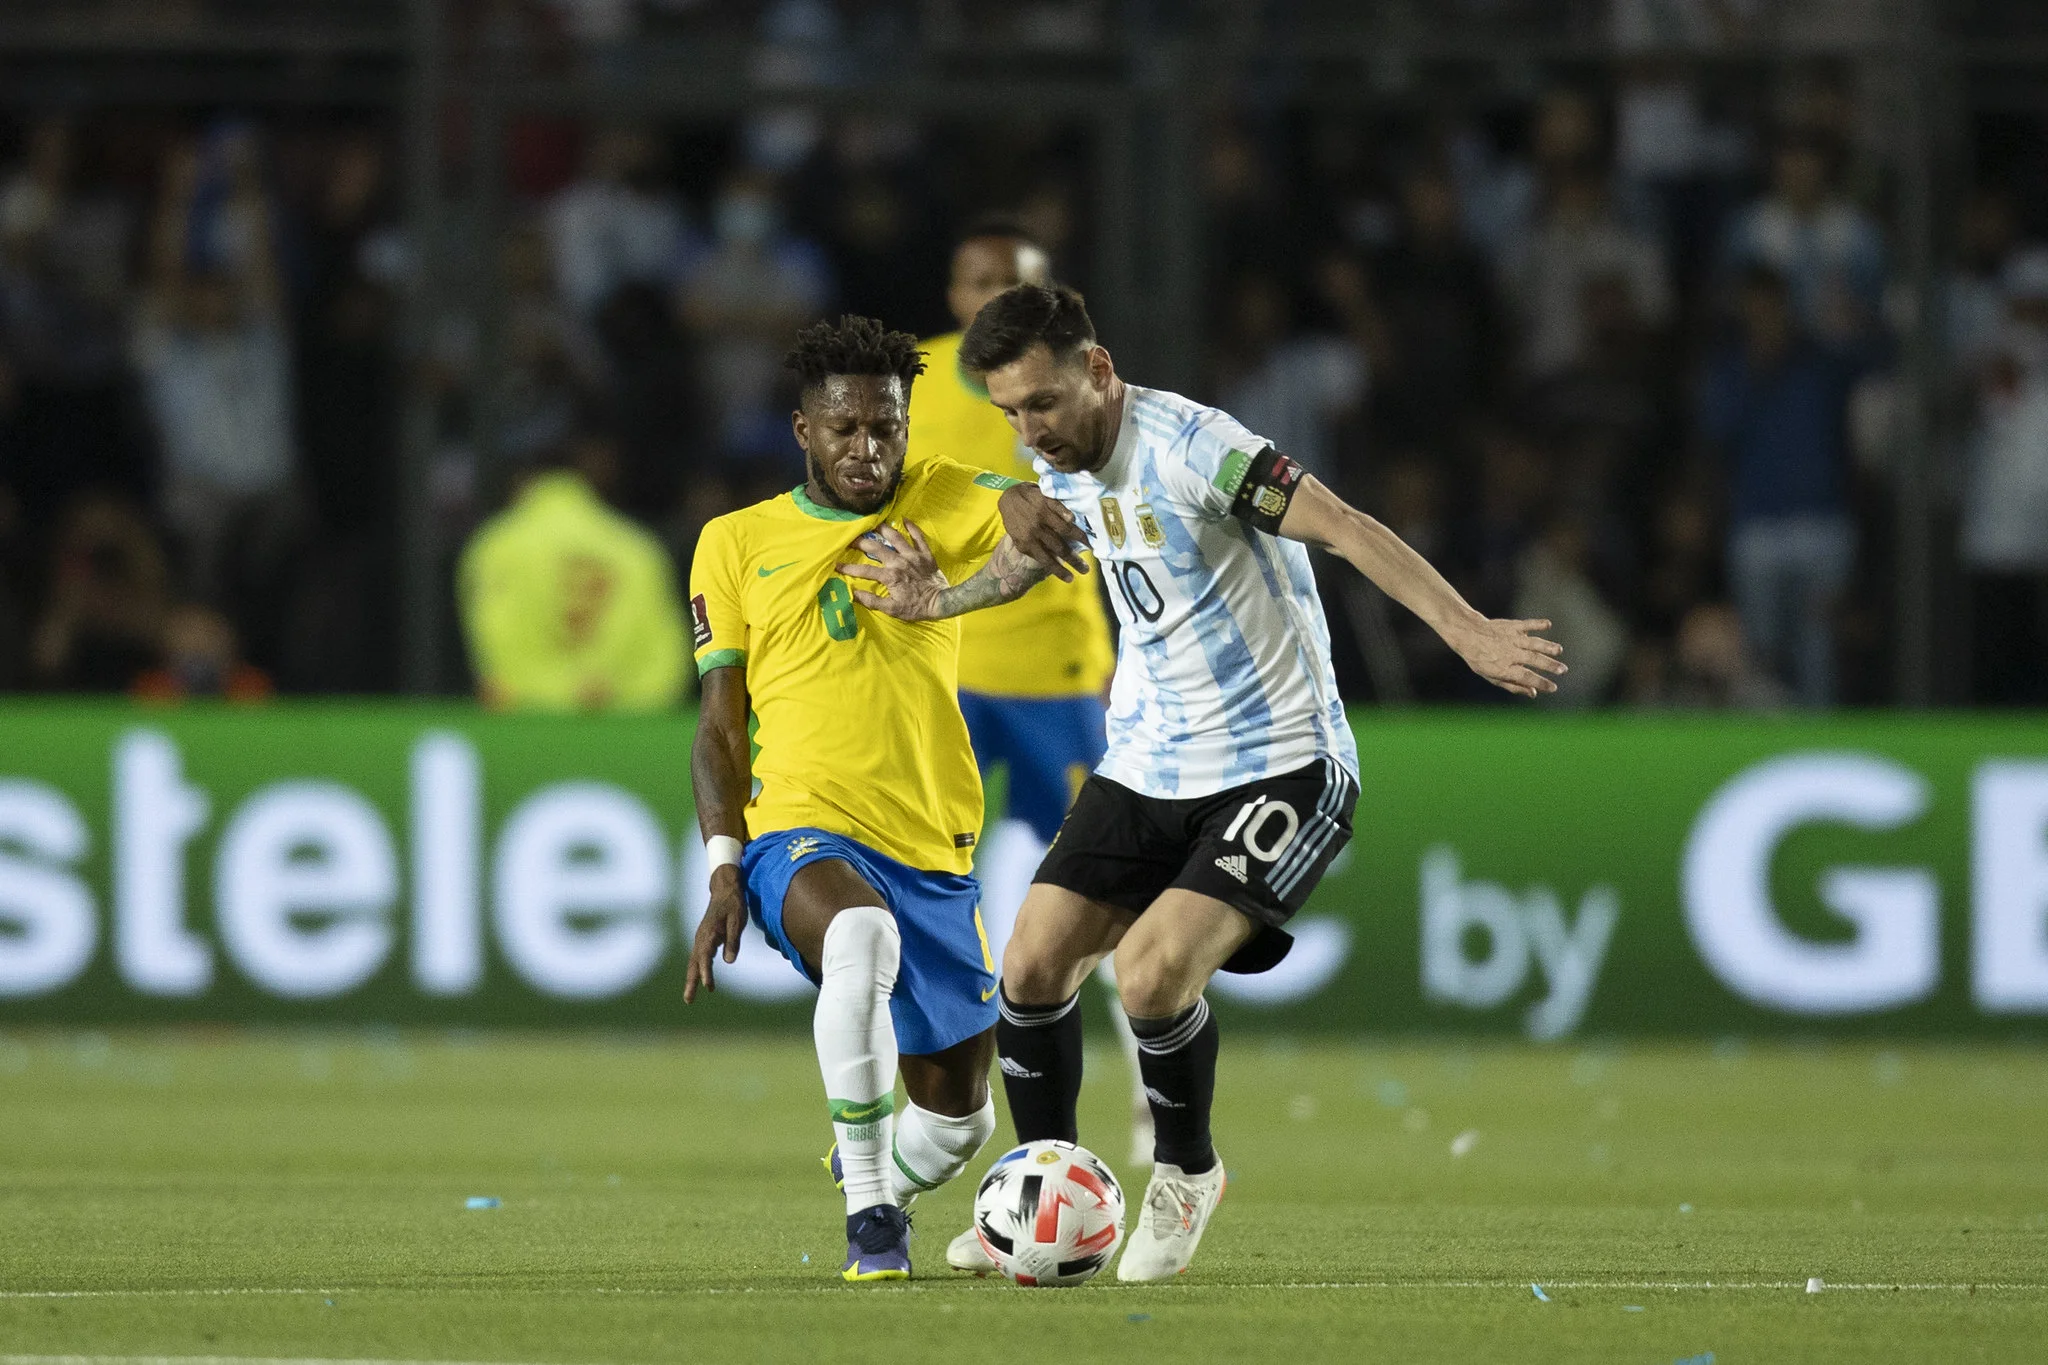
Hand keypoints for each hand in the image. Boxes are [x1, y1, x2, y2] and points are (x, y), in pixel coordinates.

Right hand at [684, 865, 747, 1002]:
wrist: (725, 888)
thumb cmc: (734, 904)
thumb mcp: (737, 920)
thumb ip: (733, 940)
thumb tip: (729, 961)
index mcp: (709, 934)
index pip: (705, 958)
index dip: (706, 973)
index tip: (708, 987)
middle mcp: (701, 937)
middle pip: (694, 964)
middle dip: (691, 983)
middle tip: (688, 1001)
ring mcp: (701, 938)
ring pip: (694, 962)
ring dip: (692, 979)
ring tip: (690, 997)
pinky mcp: (704, 937)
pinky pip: (698, 957)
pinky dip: (698, 969)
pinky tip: (702, 979)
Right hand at [838, 521, 948, 620]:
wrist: (942, 602)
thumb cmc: (916, 607)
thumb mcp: (893, 610)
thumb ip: (872, 601)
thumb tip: (854, 593)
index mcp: (890, 576)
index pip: (865, 571)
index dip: (849, 568)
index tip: (836, 565)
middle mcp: (899, 562)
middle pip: (877, 548)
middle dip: (861, 542)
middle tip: (851, 538)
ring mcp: (913, 556)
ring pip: (896, 537)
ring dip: (884, 529)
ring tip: (874, 524)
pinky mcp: (925, 554)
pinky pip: (918, 537)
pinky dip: (912, 528)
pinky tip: (905, 520)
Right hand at [996, 483, 1088, 581]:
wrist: (1008, 499)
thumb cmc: (1032, 495)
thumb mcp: (1046, 495)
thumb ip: (1059, 506)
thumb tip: (1072, 518)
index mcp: (1044, 513)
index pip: (1066, 529)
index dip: (1079, 538)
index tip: (1091, 546)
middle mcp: (1036, 528)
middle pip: (1059, 547)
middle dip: (1073, 560)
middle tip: (1085, 570)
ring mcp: (1028, 539)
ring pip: (1046, 558)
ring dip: (1059, 570)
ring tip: (1071, 578)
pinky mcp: (1021, 545)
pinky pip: (1036, 557)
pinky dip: (1047, 564)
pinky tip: (1056, 570)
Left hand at [1448, 617, 1566, 697]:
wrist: (1467, 634)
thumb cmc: (1480, 659)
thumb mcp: (1491, 677)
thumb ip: (1513, 685)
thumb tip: (1533, 694)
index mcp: (1503, 668)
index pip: (1525, 677)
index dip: (1540, 683)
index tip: (1554, 687)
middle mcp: (1509, 653)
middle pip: (1533, 659)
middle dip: (1549, 665)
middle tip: (1563, 670)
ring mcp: (1511, 638)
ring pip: (1533, 643)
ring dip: (1547, 646)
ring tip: (1559, 650)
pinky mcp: (1512, 626)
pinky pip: (1526, 624)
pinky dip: (1537, 624)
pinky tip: (1548, 624)